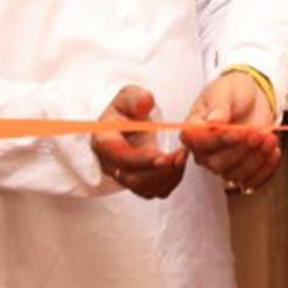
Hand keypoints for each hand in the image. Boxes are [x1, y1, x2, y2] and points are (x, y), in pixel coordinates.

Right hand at [92, 85, 186, 199]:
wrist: (127, 123)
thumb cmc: (125, 110)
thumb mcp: (128, 96)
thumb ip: (135, 98)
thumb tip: (145, 102)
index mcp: (105, 141)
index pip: (120, 156)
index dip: (141, 160)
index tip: (163, 157)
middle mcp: (111, 163)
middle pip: (133, 179)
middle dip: (160, 171)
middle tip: (180, 156)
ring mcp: (124, 176)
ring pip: (146, 189)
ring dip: (169, 177)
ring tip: (182, 156)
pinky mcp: (138, 183)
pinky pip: (156, 191)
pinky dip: (171, 181)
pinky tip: (179, 163)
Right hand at [180, 72, 280, 191]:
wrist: (253, 95)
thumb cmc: (233, 92)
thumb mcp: (223, 92)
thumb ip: (218, 108)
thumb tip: (213, 122)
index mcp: (194, 132)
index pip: (198, 144)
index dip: (218, 141)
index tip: (236, 131)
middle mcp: (206, 151)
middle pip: (218, 163)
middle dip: (241, 149)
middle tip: (256, 134)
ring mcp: (225, 162)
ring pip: (236, 174)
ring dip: (256, 159)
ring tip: (268, 139)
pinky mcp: (243, 168)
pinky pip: (252, 181)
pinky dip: (266, 169)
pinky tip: (273, 152)